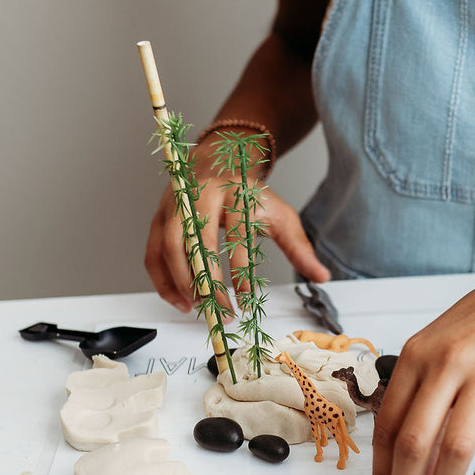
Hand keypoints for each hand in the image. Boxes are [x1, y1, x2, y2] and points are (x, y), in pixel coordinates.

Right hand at [144, 130, 329, 310]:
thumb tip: (322, 276)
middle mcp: (200, 195)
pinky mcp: (159, 217)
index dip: (241, 269)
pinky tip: (180, 301)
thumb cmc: (250, 194)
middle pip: (197, 241)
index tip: (247, 298)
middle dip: (207, 281)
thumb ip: (299, 247)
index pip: (236, 234)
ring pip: (169, 247)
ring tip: (198, 308)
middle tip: (220, 310)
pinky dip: (162, 280)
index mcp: (234, 192)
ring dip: (181, 283)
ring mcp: (175, 205)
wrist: (219, 163)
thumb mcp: (280, 215)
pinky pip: (152, 253)